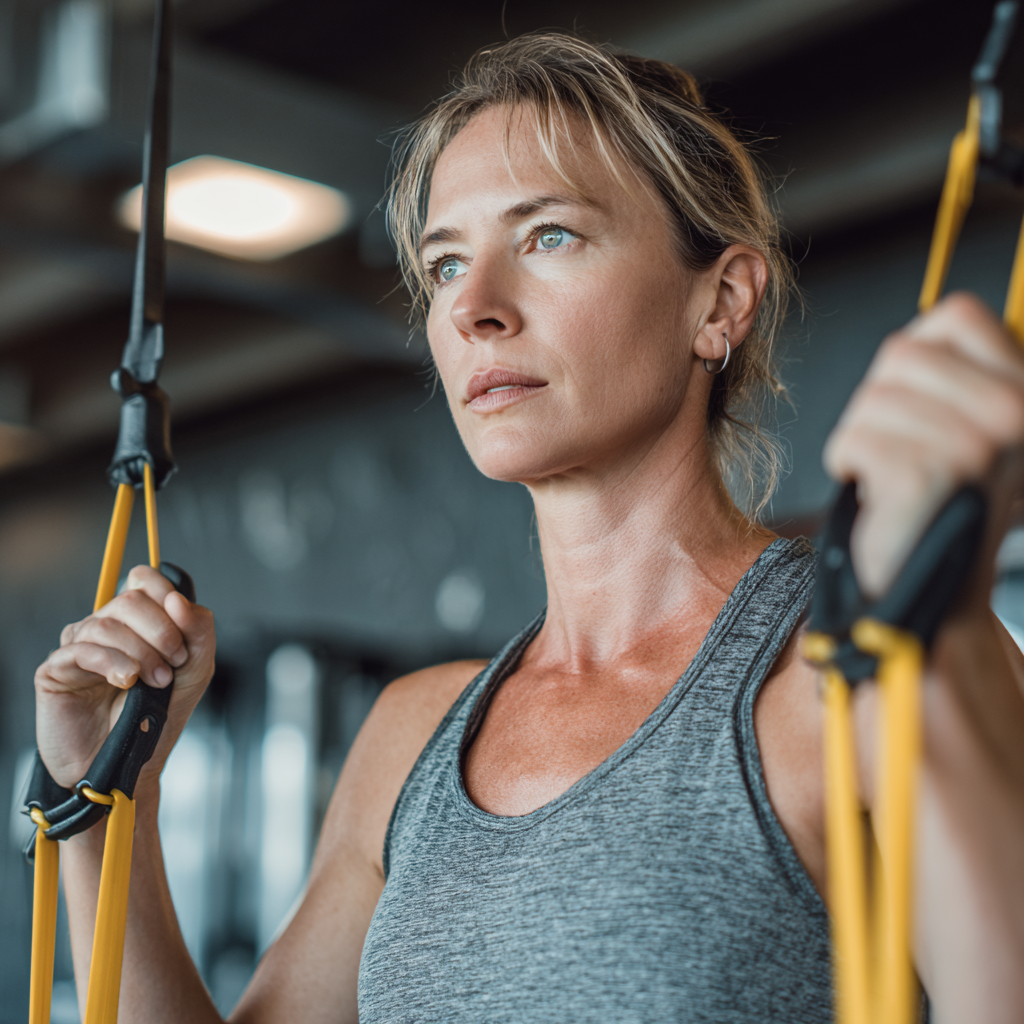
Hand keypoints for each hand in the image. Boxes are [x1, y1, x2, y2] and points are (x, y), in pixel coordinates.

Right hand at [34, 565, 215, 790]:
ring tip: (154, 682)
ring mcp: (79, 647)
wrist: (129, 765)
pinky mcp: (56, 670)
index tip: (183, 633)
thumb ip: (198, 630)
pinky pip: (80, 649)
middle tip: (173, 664)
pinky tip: (126, 682)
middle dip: (160, 631)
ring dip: (140, 652)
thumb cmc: (158, 717)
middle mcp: (106, 629)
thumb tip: (177, 597)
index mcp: (138, 622)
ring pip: (105, 623)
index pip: (145, 580)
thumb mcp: (195, 671)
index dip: (166, 595)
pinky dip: (112, 662)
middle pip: (129, 599)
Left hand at [824, 293, 1023, 599]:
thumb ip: (962, 372)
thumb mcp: (971, 426)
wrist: (932, 591)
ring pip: (870, 398)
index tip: (918, 402)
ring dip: (862, 438)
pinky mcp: (928, 474)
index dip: (917, 351)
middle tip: (901, 451)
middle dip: (878, 403)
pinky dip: (848, 466)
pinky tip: (880, 495)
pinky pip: (851, 439)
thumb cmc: (935, 503)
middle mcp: (1014, 413)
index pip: (958, 314)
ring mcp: (975, 443)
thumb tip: (942, 315)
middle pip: (900, 352)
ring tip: (892, 477)